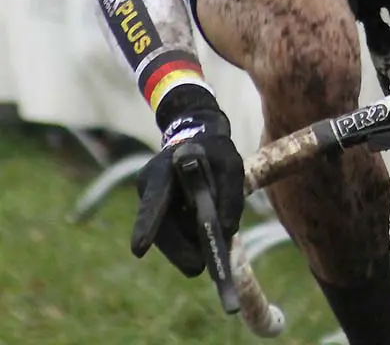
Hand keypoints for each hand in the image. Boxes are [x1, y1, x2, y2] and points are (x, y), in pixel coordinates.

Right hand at [131, 99, 243, 275]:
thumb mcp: (231, 164)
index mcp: (162, 169)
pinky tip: (204, 229)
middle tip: (201, 266)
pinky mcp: (157, 219)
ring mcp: (150, 205)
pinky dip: (191, 241)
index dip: (148, 224)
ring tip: (212, 230)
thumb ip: (231, 195)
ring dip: (191, 244)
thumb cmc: (214, 152)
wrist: (199, 143)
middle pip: (160, 230)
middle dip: (181, 250)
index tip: (139, 250)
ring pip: (169, 239)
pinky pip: (174, 239)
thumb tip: (225, 232)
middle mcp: (149, 189)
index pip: (154, 199)